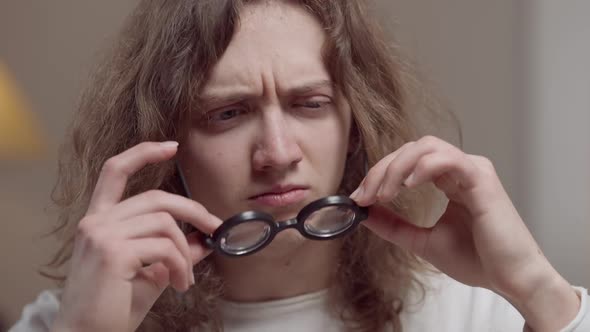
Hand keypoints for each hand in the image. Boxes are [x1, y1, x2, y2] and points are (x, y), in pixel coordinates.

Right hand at [52, 141, 221, 331]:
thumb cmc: (113, 306)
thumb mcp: (150, 271)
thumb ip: (173, 250)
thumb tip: (204, 239)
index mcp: (99, 221)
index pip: (115, 171)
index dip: (143, 153)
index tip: (171, 146)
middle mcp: (95, 222)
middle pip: (156, 198)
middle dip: (193, 210)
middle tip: (215, 227)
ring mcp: (101, 235)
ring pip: (165, 224)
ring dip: (185, 253)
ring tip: (185, 278)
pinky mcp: (112, 253)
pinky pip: (164, 247)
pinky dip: (180, 265)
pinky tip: (178, 285)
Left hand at [351, 136, 579, 330]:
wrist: (510, 280)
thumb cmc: (477, 260)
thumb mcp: (422, 241)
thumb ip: (394, 225)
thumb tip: (363, 212)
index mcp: (448, 180)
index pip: (407, 161)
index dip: (379, 174)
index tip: (359, 197)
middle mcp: (460, 169)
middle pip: (411, 148)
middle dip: (382, 169)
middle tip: (365, 195)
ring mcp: (472, 170)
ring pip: (427, 146)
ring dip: (397, 167)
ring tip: (385, 193)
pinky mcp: (482, 179)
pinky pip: (449, 158)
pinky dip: (424, 166)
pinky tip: (408, 185)